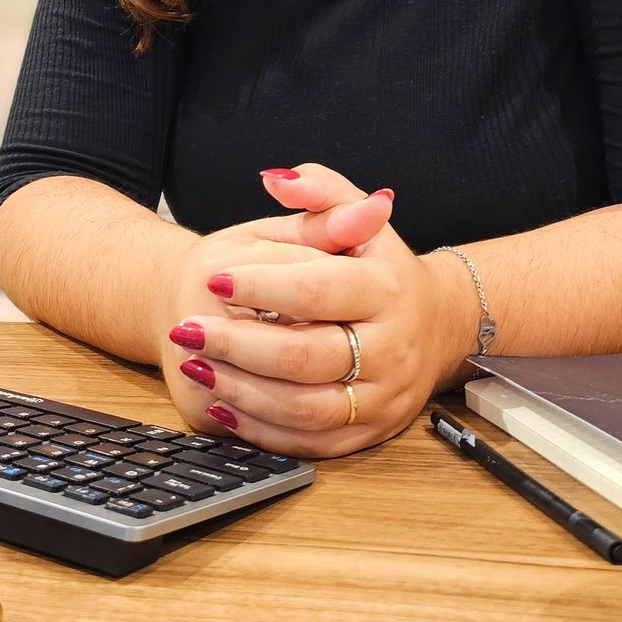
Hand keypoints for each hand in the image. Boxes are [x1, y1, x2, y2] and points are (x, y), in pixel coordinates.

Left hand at [155, 178, 396, 440]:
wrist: (435, 326)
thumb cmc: (383, 269)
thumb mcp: (361, 221)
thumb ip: (321, 193)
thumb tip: (275, 178)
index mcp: (388, 290)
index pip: (317, 288)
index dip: (261, 285)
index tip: (214, 279)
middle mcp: (392, 348)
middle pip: (305, 356)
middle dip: (236, 345)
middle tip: (186, 330)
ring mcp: (384, 396)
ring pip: (304, 409)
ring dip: (241, 391)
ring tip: (196, 366)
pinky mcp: (371, 432)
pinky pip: (310, 442)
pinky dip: (262, 428)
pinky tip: (223, 403)